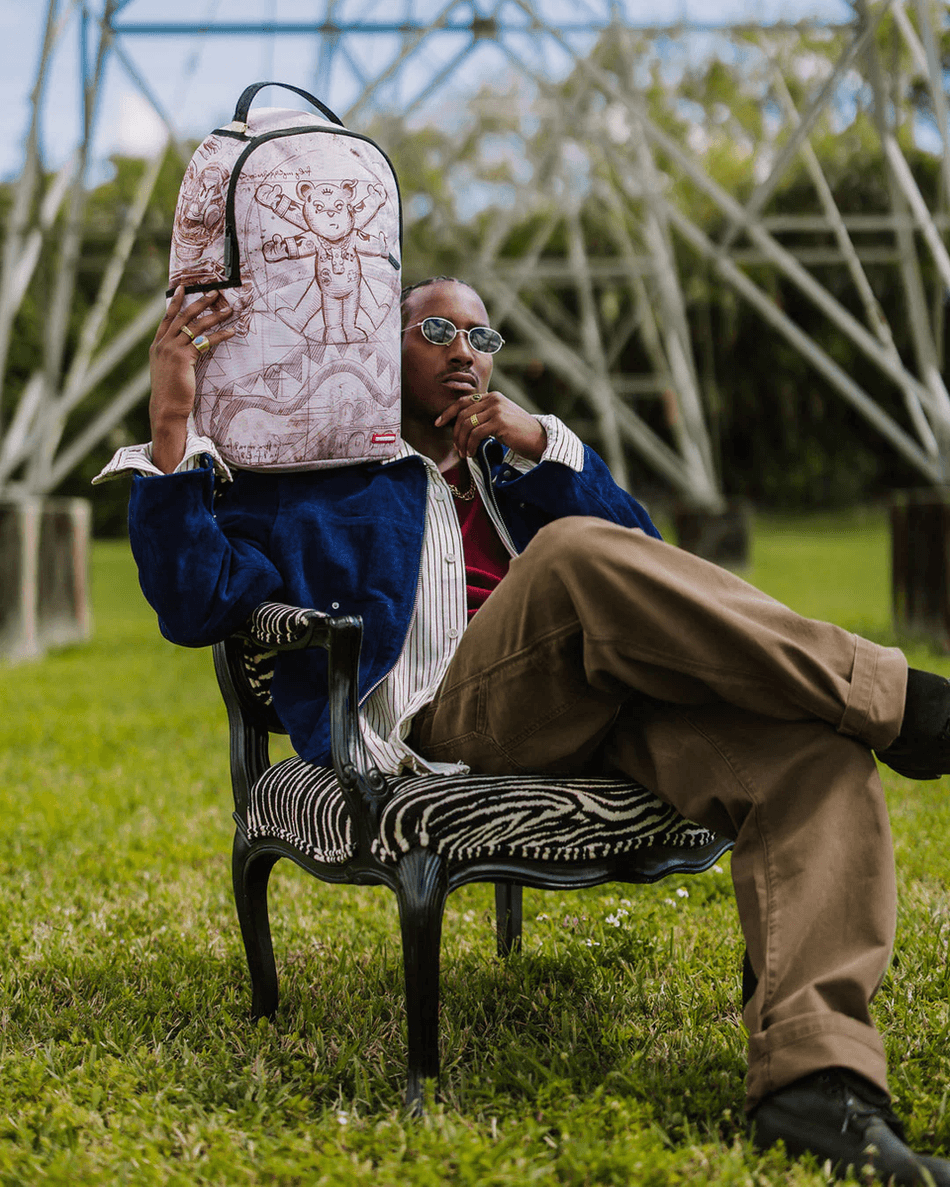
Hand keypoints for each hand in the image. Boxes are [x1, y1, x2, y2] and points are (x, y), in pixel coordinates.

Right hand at [148, 286, 234, 471]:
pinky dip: (219, 336)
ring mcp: (172, 350)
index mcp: (158, 345)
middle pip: (182, 316)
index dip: (175, 302)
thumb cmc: (170, 392)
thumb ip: (174, 356)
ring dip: (214, 316)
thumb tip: (188, 349)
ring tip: (228, 310)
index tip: (182, 287)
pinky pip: (205, 342)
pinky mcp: (183, 358)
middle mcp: (163, 344)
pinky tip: (231, 332)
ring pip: (195, 327)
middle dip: (199, 303)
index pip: (167, 317)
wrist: (166, 407)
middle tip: (214, 293)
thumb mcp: (168, 370)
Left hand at [435, 390, 546, 461]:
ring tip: (465, 454)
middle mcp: (493, 399)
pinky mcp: (499, 421)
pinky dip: (471, 445)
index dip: (448, 412)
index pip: (463, 401)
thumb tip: (461, 427)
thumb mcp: (499, 420)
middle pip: (462, 415)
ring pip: (467, 425)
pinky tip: (472, 453)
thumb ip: (483, 417)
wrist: (539, 439)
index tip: (438, 423)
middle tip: (457, 449)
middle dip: (456, 434)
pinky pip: (476, 434)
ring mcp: (496, 409)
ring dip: (463, 442)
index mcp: (492, 396)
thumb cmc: (519, 434)